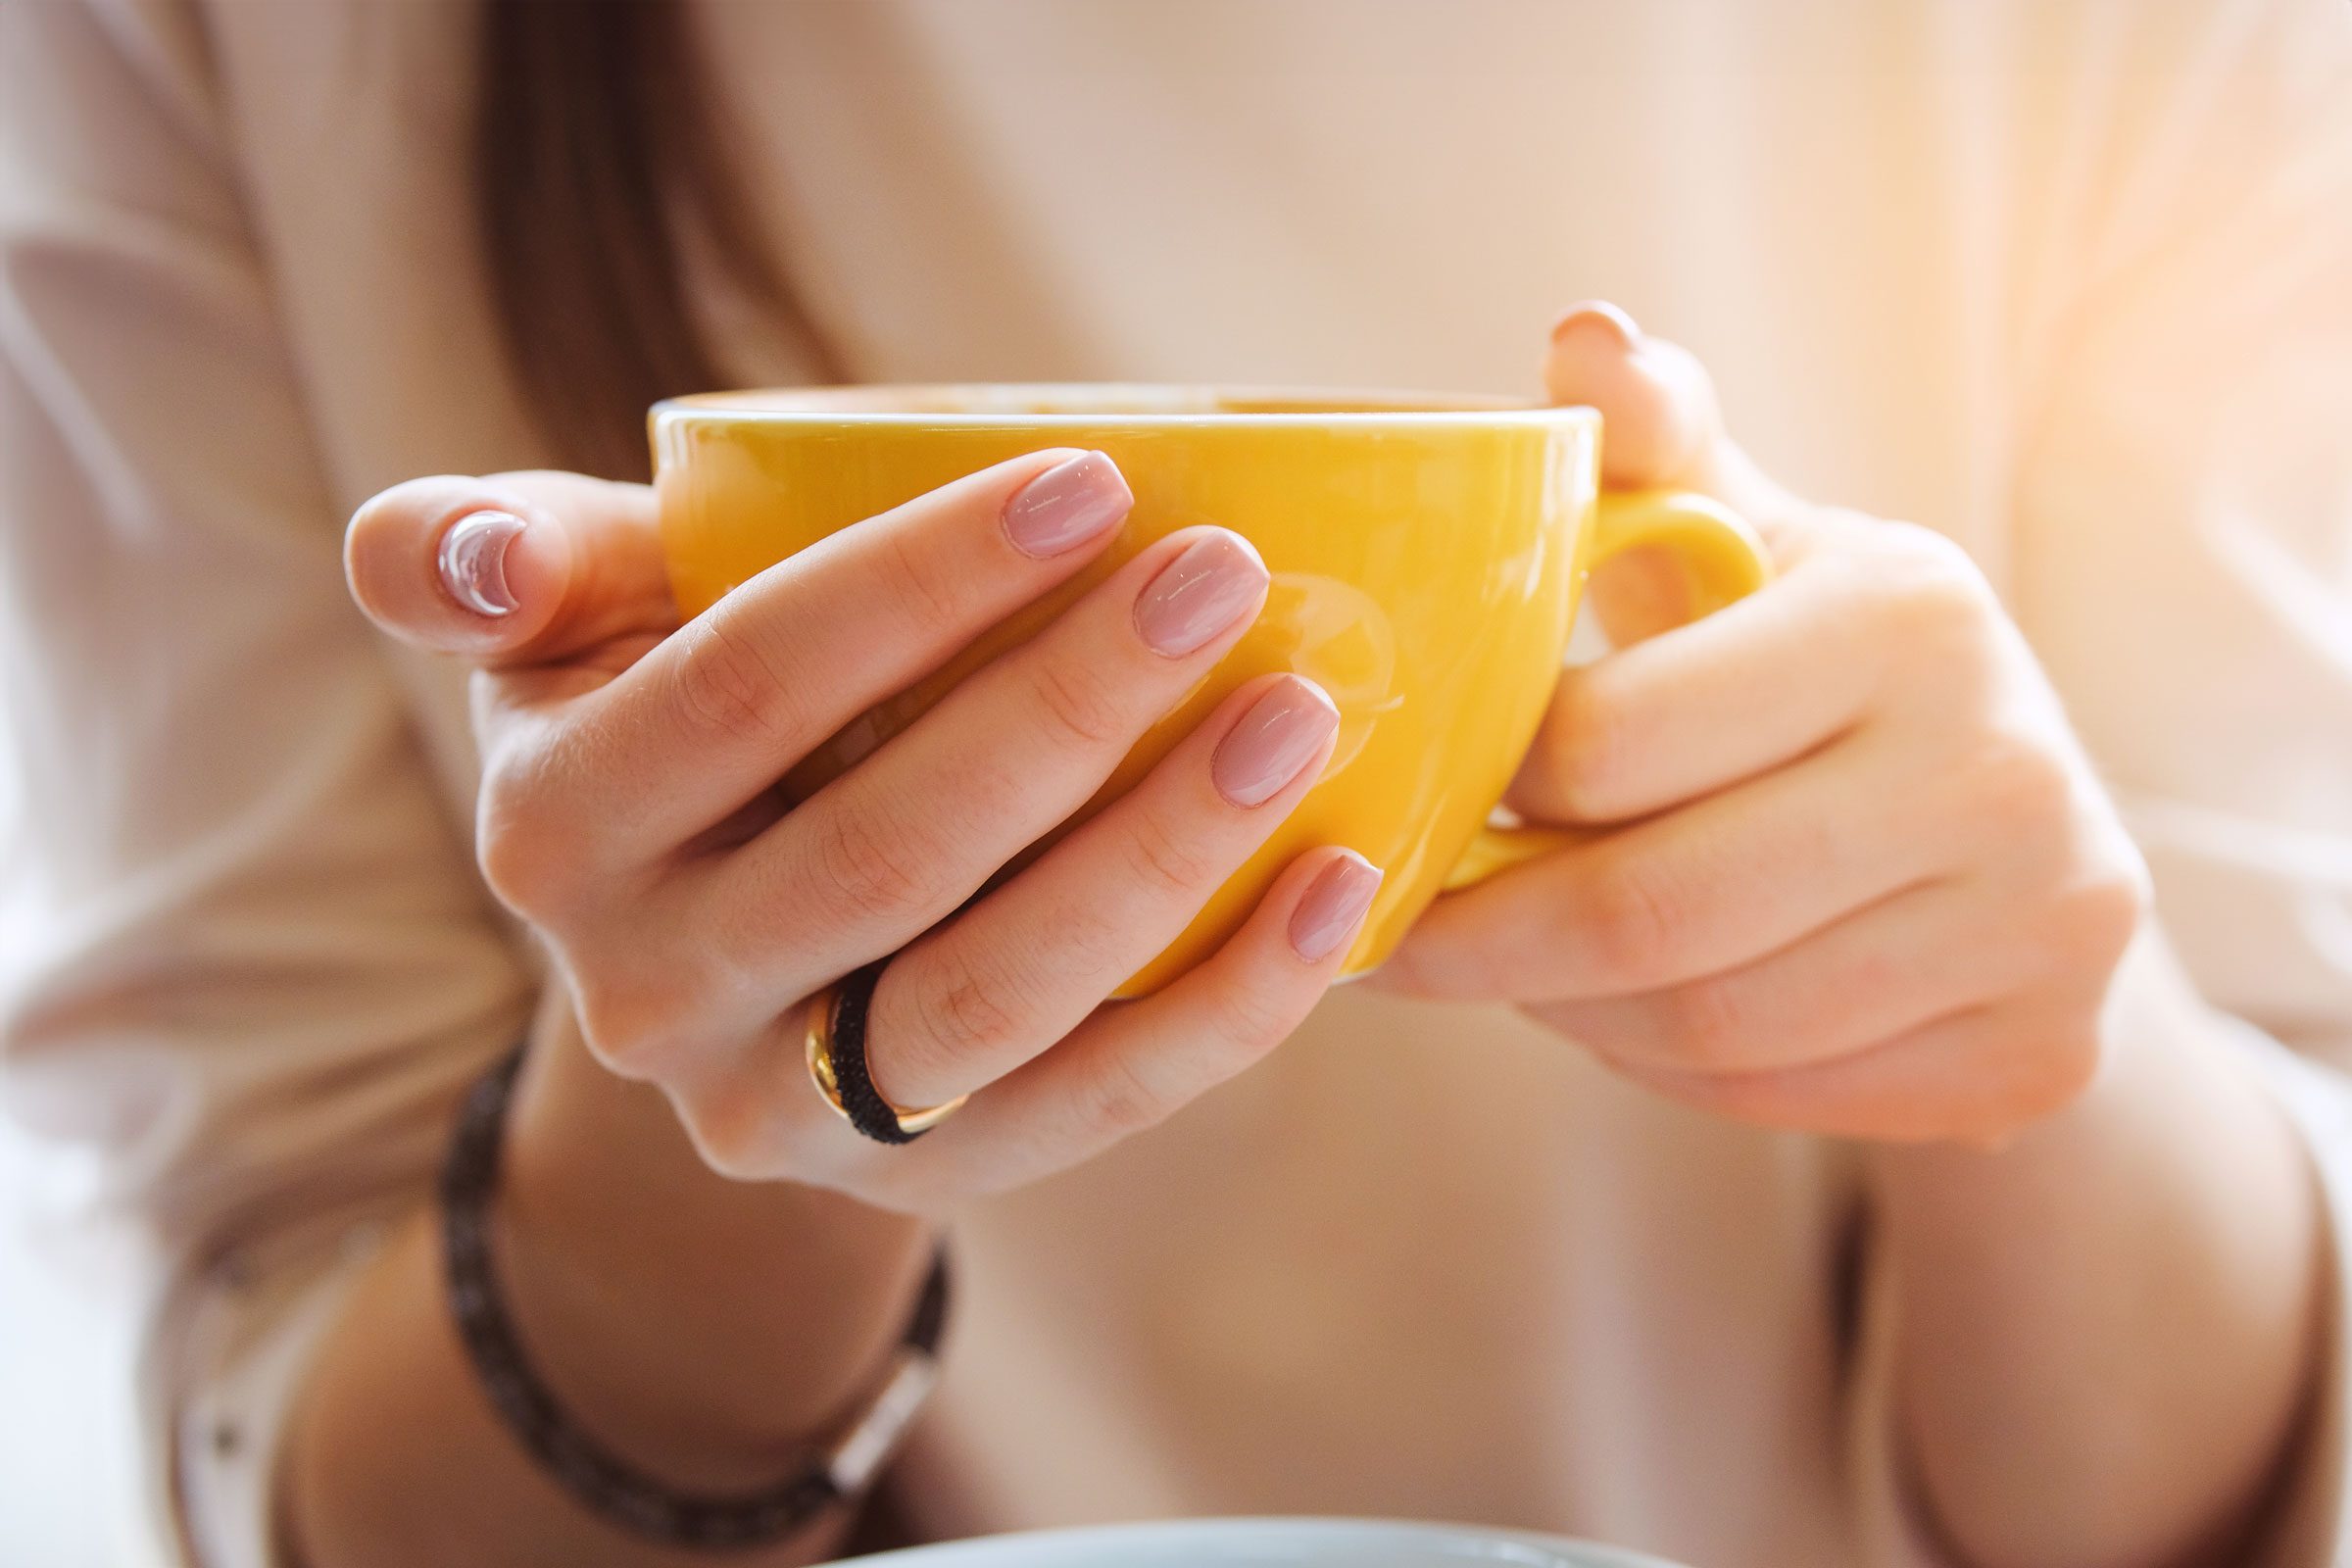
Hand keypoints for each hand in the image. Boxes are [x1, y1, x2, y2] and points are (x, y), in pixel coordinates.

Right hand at [346, 452, 1381, 1211]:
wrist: (714, 947)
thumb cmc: (679, 719)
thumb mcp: (572, 625)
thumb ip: (495, 558)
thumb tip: (452, 558)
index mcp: (560, 826)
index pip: (746, 687)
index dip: (921, 583)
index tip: (1095, 480)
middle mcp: (648, 993)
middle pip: (884, 848)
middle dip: (1067, 708)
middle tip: (1224, 579)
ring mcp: (782, 1112)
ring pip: (992, 998)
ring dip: (1160, 858)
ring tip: (1300, 719)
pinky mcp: (917, 1182)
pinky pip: (1089, 1109)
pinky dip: (1225, 1008)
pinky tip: (1334, 887)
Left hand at [1379, 305, 2148, 1142]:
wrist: (2016, 808)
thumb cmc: (1818, 654)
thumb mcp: (1753, 532)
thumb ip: (1656, 448)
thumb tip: (1584, 336)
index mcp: (1909, 613)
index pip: (1610, 744)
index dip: (1481, 793)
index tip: (1412, 804)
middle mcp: (2005, 768)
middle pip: (1655, 913)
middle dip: (1490, 940)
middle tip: (1401, 939)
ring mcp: (2044, 925)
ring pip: (1710, 1027)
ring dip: (1565, 1014)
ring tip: (1506, 969)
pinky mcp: (2041, 1049)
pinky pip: (1781, 1099)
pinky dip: (1663, 1071)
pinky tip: (1617, 1016)